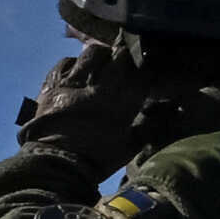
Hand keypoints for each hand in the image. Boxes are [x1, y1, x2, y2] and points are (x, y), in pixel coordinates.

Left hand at [16, 42, 148, 178]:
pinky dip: (74, 63)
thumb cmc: (96, 160)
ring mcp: (74, 83)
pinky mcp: (53, 84)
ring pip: (93, 53)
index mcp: (121, 105)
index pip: (141, 76)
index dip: (147, 70)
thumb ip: (147, 128)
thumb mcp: (129, 148)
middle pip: (119, 58)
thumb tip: (166, 113)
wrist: (55, 165)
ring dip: (101, 55)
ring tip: (102, 61)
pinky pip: (66, 62)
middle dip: (125, 57)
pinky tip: (77, 70)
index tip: (148, 70)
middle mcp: (100, 88)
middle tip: (126, 61)